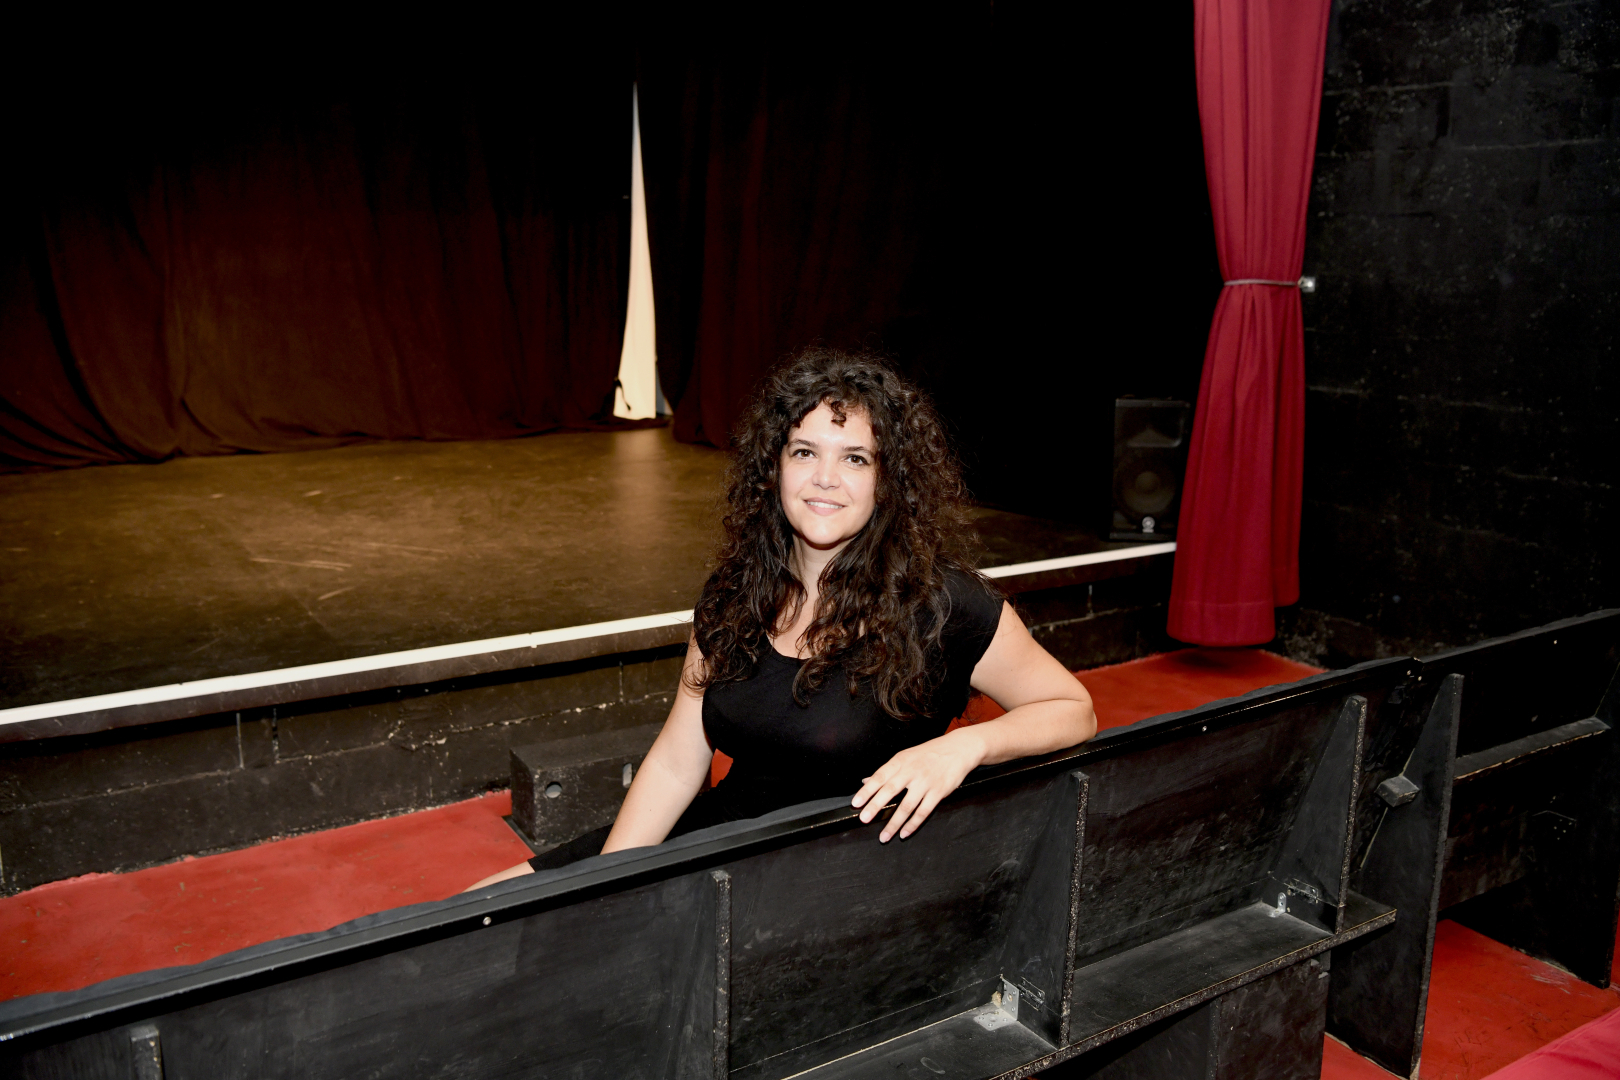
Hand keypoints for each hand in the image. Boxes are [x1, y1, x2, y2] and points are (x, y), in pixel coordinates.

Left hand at [851, 728, 985, 841]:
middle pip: (890, 790)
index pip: (880, 776)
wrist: (958, 749)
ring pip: (907, 806)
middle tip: (864, 819)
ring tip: (884, 836)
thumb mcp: (906, 756)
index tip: (856, 803)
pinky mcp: (939, 792)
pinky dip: (913, 824)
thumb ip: (887, 771)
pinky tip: (904, 833)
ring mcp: (926, 782)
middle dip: (875, 806)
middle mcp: (912, 771)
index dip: (867, 791)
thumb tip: (866, 781)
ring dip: (894, 823)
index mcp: (901, 761)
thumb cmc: (930, 753)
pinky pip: (923, 812)